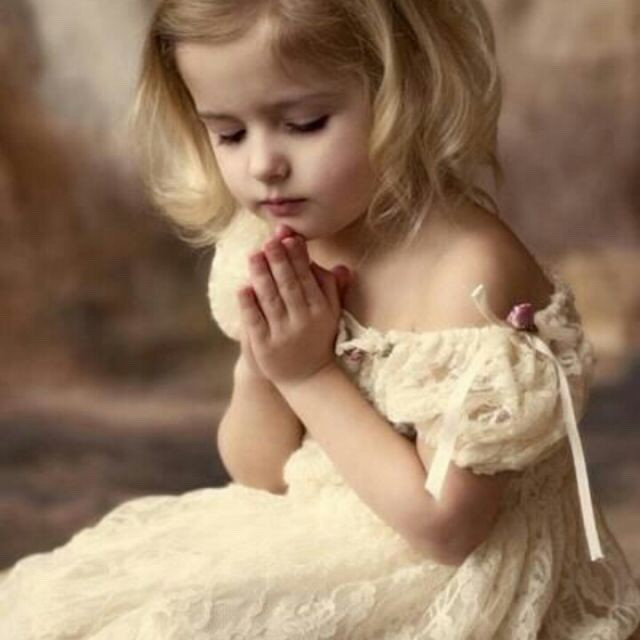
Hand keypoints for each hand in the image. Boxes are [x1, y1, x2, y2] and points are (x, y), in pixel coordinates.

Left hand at [237, 224, 351, 387]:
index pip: (306, 277)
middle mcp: (303, 320)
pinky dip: (249, 304)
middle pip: (288, 285)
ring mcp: (283, 334)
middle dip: (278, 261)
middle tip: (268, 241)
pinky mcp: (265, 347)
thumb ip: (330, 287)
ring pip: (270, 299)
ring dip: (261, 275)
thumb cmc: (317, 336)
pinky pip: (255, 321)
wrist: (308, 377)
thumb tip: (339, 266)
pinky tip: (243, 287)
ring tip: (253, 255)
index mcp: (320, 309)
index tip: (289, 237)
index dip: (297, 256)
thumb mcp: (331, 312)